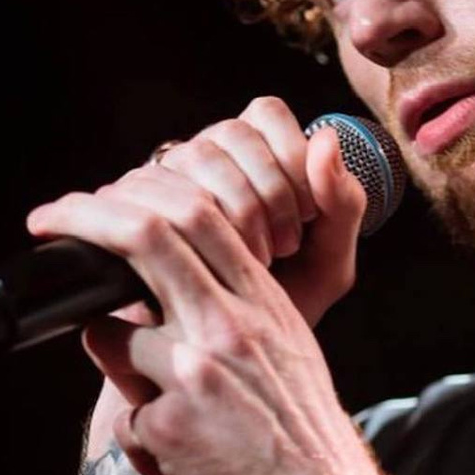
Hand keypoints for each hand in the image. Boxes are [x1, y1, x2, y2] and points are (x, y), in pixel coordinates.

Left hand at [29, 97, 380, 474]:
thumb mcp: (286, 346)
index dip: (136, 193)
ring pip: (112, 334)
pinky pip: (125, 415)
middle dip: (87, 215)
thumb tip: (167, 290)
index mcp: (262, 299)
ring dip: (116, 366)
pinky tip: (177, 453)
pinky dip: (141, 435)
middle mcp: (232, 322)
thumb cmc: (302, 429)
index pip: (198, 212)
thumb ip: (233, 307)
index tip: (96, 200)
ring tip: (152, 400)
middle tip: (51, 217)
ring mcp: (200, 368)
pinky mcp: (175, 421)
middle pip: (148, 235)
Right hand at [143, 96, 364, 327]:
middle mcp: (205, 157)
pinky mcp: (131, 211)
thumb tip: (326, 137)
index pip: (265, 114)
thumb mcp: (329, 260)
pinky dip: (196, 222)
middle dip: (268, 189)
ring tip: (258, 260)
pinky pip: (155, 189)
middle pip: (230, 134)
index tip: (309, 213)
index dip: (291, 155)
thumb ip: (343, 202)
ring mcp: (165, 180)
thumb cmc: (284, 302)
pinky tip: (220, 261)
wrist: (235, 361)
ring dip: (237, 206)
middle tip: (285, 246)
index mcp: (254, 155)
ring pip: (194, 156)